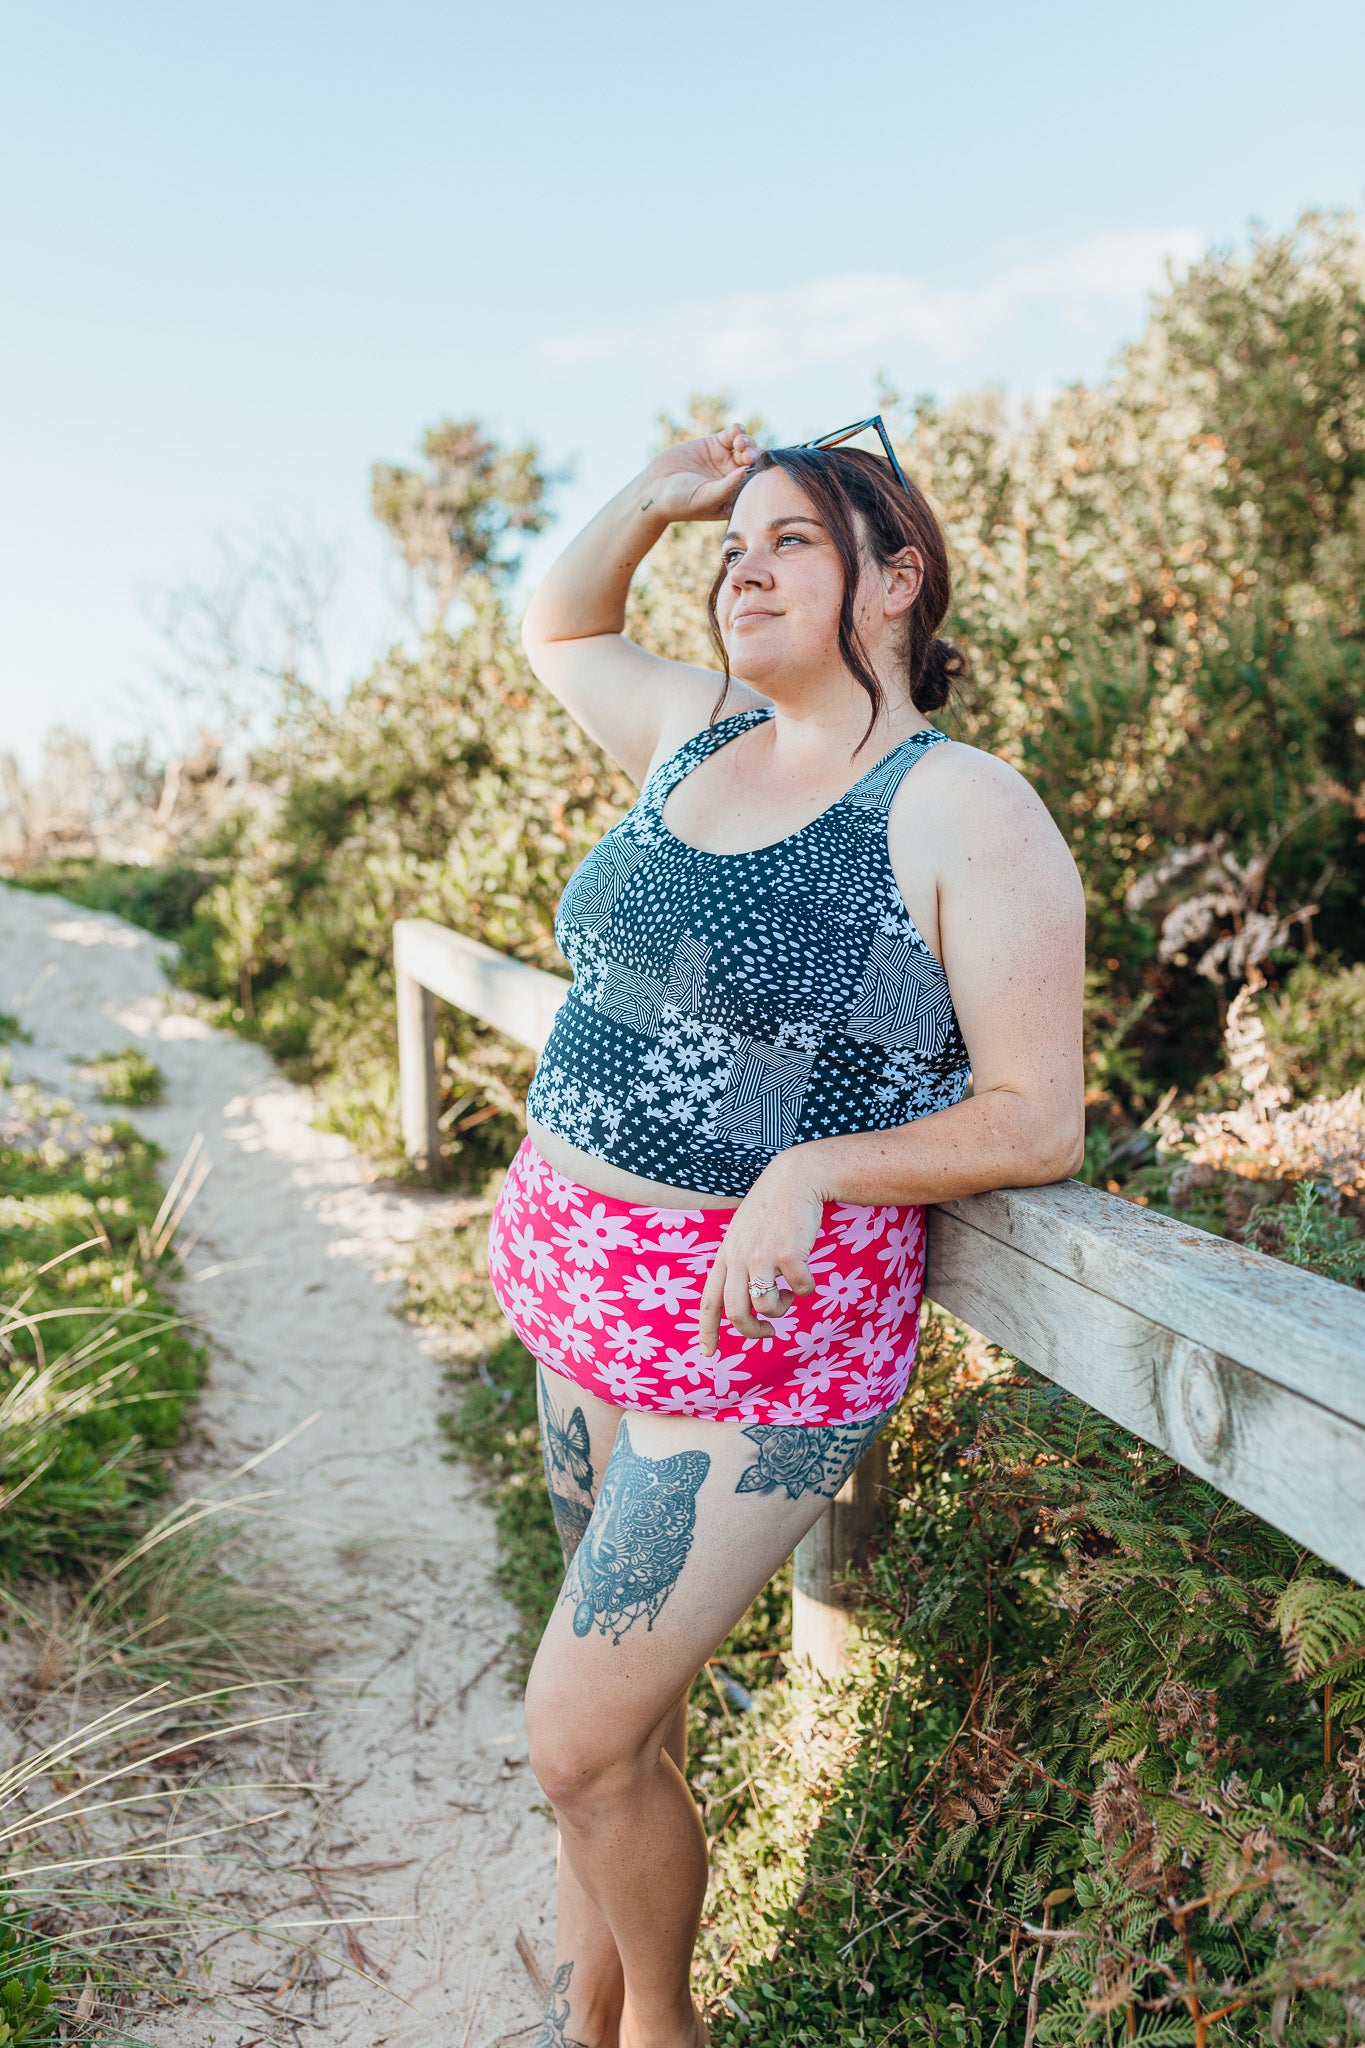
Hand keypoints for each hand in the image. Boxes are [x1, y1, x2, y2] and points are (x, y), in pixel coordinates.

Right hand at [641, 423, 758, 522]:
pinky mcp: (714, 444)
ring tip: (739, 443)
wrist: (654, 488)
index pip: (756, 482)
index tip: (753, 469)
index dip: (760, 473)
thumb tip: (747, 470)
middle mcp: (733, 478)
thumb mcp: (707, 497)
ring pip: (746, 446)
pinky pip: (732, 434)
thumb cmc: (680, 501)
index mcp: (735, 496)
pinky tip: (736, 431)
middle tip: (746, 455)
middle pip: (754, 462)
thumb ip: (727, 486)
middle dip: (754, 456)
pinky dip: (737, 430)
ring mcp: (725, 460)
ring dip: (747, 442)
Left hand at [697, 1153, 823, 1353]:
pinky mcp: (788, 1254)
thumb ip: (741, 1263)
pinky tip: (807, 1272)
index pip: (708, 1300)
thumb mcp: (744, 1234)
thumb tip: (751, 1300)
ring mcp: (762, 1256)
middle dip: (751, 1331)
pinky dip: (807, 1288)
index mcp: (725, 1256)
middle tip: (767, 1332)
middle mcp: (739, 1258)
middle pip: (735, 1312)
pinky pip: (800, 1290)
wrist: (796, 1179)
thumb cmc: (772, 1208)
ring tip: (788, 1294)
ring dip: (782, 1308)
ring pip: (767, 1306)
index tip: (708, 1353)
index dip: (707, 1330)